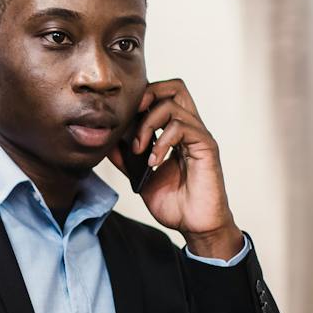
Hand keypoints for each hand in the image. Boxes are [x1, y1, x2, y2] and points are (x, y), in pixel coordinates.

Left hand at [106, 77, 242, 259]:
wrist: (195, 226)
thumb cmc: (175, 203)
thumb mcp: (140, 177)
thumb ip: (126, 158)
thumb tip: (106, 141)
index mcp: (176, 132)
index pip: (162, 96)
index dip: (141, 99)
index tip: (122, 120)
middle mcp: (190, 128)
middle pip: (174, 87)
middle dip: (147, 96)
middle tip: (131, 119)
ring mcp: (199, 136)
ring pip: (173, 104)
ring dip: (148, 124)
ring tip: (139, 149)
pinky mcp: (206, 147)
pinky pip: (182, 128)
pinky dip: (161, 141)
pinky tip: (154, 161)